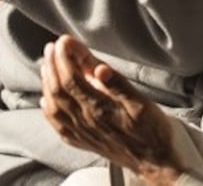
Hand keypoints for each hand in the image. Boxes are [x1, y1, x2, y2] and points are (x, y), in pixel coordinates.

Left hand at [40, 35, 184, 182]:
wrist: (156, 162)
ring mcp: (81, 133)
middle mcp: (85, 122)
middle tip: (53, 47)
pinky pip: (57, 124)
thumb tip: (99, 68)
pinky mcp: (82, 141)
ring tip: (47, 66)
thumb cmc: (152, 130)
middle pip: (58, 90)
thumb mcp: (141, 103)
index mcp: (99, 109)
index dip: (64, 57)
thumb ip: (118, 85)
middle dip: (52, 65)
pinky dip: (48, 109)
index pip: (71, 79)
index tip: (64, 41)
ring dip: (47, 83)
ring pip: (54, 106)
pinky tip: (46, 100)